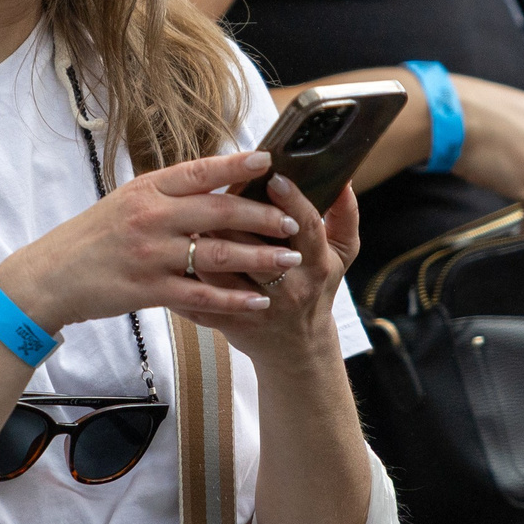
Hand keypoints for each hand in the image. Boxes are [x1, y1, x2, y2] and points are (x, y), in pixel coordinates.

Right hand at [0, 149, 304, 329]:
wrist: (50, 276)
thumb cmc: (94, 237)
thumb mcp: (127, 202)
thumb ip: (169, 193)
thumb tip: (217, 180)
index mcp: (147, 190)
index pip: (199, 172)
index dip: (236, 165)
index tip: (269, 160)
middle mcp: (150, 217)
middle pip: (217, 212)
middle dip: (262, 216)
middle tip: (295, 221)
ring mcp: (149, 254)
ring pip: (216, 254)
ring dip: (258, 258)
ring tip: (290, 261)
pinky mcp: (148, 290)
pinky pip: (200, 294)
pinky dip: (233, 299)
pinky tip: (258, 302)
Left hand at [183, 175, 358, 371]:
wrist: (297, 348)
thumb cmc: (317, 287)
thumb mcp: (341, 255)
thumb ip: (345, 216)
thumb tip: (346, 179)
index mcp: (317, 264)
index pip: (305, 227)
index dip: (290, 200)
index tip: (272, 175)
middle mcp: (290, 288)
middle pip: (256, 245)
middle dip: (233, 215)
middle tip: (216, 189)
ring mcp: (259, 308)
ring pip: (222, 268)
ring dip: (203, 240)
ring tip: (190, 213)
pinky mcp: (231, 323)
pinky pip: (202, 295)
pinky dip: (186, 270)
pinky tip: (177, 248)